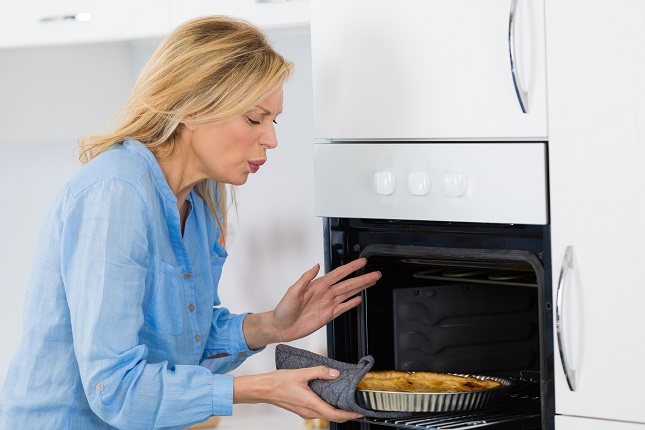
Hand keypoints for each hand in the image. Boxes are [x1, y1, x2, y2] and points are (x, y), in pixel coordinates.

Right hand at [233, 366, 363, 421]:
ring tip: (346, 401)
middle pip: (332, 416)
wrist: (264, 389)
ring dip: (337, 410)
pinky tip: (329, 397)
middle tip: (356, 407)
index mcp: (310, 404)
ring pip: (325, 414)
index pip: (335, 414)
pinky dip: (327, 407)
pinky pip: (318, 410)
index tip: (359, 413)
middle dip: (346, 414)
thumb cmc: (278, 383)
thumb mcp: (301, 373)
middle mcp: (308, 411)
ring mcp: (304, 411)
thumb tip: (335, 373)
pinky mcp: (301, 408)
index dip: (349, 415)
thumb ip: (320, 372)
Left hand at [272, 258, 379, 342]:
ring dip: (361, 288)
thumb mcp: (292, 291)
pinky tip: (359, 299)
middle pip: (348, 283)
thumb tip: (315, 266)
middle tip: (375, 273)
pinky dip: (352, 303)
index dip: (351, 268)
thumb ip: (305, 278)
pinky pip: (343, 308)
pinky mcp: (328, 315)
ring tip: (372, 282)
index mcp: (318, 285)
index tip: (362, 262)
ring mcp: (328, 304)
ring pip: (349, 294)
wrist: (281, 327)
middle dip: (362, 278)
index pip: (338, 274)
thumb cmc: (283, 309)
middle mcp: (325, 293)